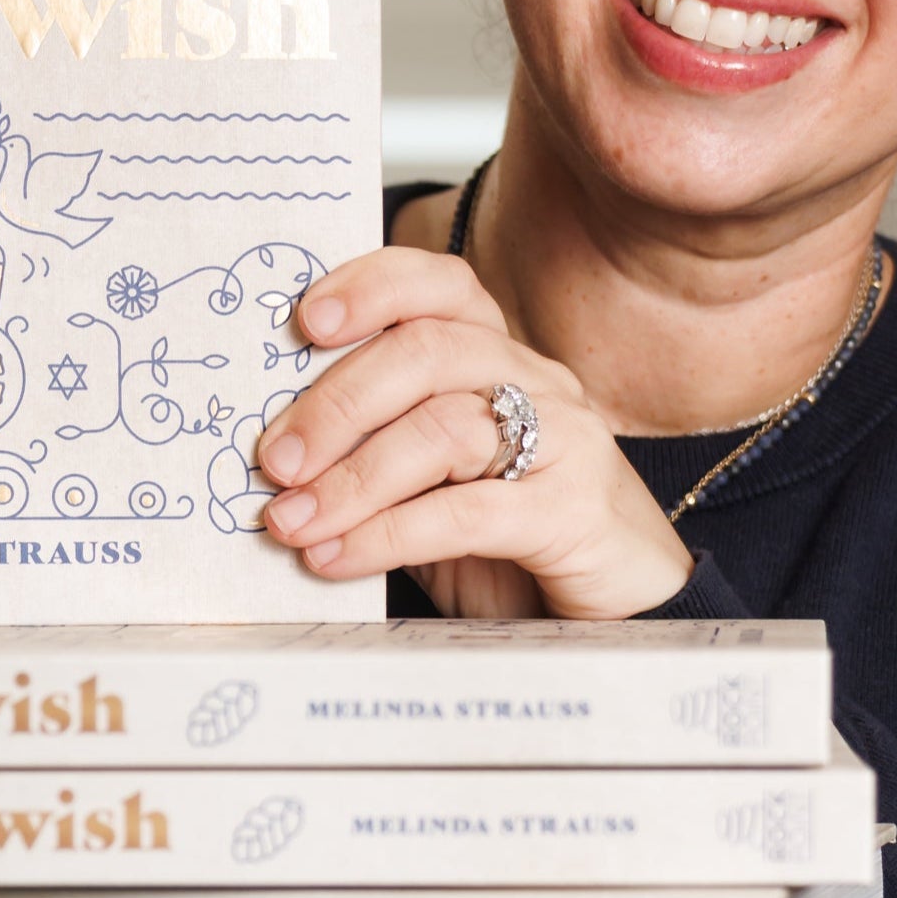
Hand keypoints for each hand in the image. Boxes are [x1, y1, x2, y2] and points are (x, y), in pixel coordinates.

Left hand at [255, 248, 694, 619]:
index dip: (370, 287)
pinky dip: (386, 535)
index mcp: (499, 358)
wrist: (624, 613)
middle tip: (274, 460)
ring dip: (351, 478)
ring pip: (443, 427)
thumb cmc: (514, 545)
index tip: (301, 320)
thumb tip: (272, 454)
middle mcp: (536, 382)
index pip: (441, 285)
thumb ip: (375, 452)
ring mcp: (566, 440)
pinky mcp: (575, 510)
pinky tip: (335, 559)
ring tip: (289, 522)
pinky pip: (466, 512)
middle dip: (336, 404)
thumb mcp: (434, 485)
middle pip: (428, 351)